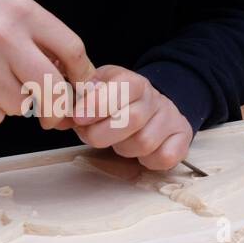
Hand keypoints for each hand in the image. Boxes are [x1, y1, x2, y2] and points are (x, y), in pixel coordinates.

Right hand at [0, 0, 94, 125]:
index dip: (82, 77)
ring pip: (20, 107)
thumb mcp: (9, 15)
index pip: (72, 50)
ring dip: (13, 104)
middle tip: (53, 116)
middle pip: (51, 87)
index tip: (79, 90)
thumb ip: (45, 41)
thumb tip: (81, 83)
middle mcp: (0, 36)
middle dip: (57, 109)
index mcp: (19, 12)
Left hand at [71, 65, 193, 169]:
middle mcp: (155, 98)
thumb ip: (78, 103)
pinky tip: (139, 152)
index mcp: (133, 82)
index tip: (78, 117)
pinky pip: (164, 157)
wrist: (151, 108)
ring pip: (144, 142)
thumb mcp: (95, 92)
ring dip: (123, 148)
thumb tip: (61, 118)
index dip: (97, 103)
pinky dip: (147, 161)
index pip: (121, 87)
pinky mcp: (182, 138)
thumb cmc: (116, 104)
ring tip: (117, 141)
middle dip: (102, 133)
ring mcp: (171, 118)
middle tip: (90, 135)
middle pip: (131, 119)